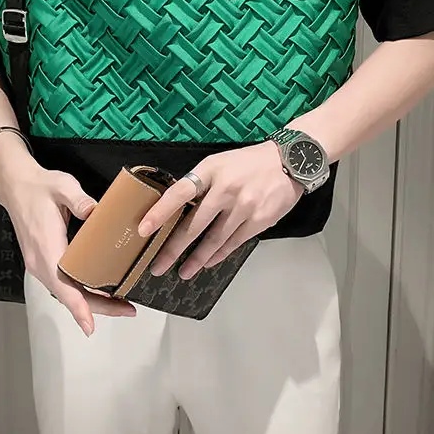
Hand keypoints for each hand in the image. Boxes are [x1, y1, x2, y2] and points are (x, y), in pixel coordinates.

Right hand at [0, 137, 135, 335]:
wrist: (17, 186)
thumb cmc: (39, 187)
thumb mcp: (62, 186)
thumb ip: (79, 199)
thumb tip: (95, 211)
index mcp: (46, 245)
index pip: (61, 284)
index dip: (77, 306)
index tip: (89, 326)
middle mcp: (40, 260)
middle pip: (67, 295)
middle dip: (97, 307)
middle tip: (127, 309)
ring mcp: (39, 263)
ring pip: (65, 292)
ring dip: (90, 301)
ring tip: (119, 303)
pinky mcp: (42, 260)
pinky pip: (62, 283)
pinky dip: (80, 292)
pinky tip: (98, 290)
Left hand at [137, 141, 303, 279]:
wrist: (289, 161)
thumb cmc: (248, 163)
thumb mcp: (219, 163)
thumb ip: (200, 184)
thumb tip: (176, 210)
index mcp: (210, 170)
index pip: (179, 193)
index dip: (160, 212)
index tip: (144, 229)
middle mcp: (225, 189)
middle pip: (193, 224)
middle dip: (173, 249)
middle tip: (158, 265)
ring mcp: (243, 206)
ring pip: (213, 239)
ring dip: (196, 259)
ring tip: (183, 272)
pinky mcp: (259, 220)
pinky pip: (234, 242)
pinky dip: (219, 255)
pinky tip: (208, 262)